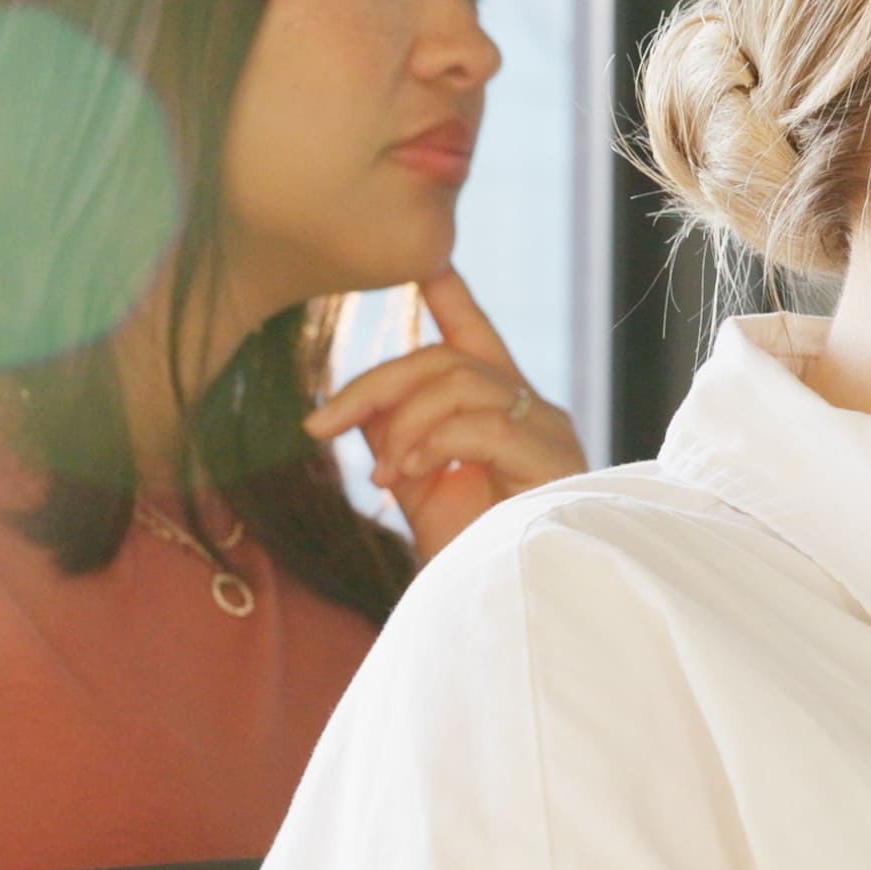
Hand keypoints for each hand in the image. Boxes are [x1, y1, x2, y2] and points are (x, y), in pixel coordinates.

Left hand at [304, 270, 587, 561]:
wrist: (509, 607)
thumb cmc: (472, 552)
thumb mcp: (418, 485)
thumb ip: (394, 437)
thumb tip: (356, 405)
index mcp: (501, 410)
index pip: (474, 335)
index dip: (451, 295)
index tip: (426, 262)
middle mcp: (530, 408)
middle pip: (444, 359)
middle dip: (372, 384)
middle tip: (320, 425)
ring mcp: (545, 429)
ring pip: (458, 383)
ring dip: (402, 426)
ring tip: (384, 478)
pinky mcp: (550, 457)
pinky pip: (479, 425)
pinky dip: (431, 445)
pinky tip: (408, 479)